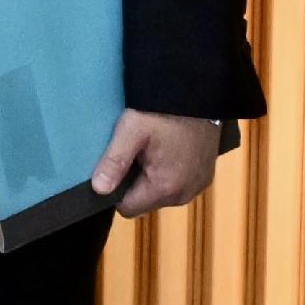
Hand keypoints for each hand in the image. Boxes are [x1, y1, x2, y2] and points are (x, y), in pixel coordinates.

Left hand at [89, 110, 222, 216]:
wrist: (198, 95)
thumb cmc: (162, 112)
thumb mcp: (131, 132)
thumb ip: (114, 162)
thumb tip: (98, 190)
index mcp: (166, 188)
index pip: (128, 208)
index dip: (116, 192)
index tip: (115, 169)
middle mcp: (185, 194)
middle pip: (144, 202)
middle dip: (134, 184)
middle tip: (134, 154)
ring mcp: (198, 186)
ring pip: (160, 194)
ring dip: (151, 179)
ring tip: (150, 151)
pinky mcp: (205, 176)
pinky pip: (177, 185)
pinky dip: (168, 173)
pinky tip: (165, 152)